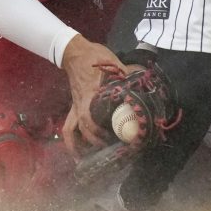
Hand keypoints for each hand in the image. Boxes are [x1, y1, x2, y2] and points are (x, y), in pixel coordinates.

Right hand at [60, 35, 126, 155]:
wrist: (75, 51)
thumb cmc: (94, 57)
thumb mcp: (113, 63)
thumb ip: (126, 74)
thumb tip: (142, 82)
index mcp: (90, 95)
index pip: (91, 118)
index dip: (101, 132)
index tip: (118, 138)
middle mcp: (80, 104)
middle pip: (83, 129)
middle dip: (96, 142)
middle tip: (113, 148)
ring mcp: (75, 106)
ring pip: (71, 131)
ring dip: (79, 146)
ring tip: (90, 158)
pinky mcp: (74, 106)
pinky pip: (68, 127)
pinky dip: (71, 141)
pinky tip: (77, 153)